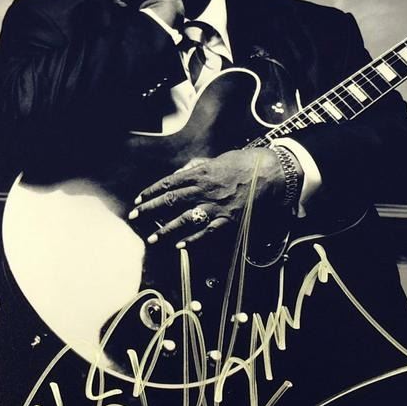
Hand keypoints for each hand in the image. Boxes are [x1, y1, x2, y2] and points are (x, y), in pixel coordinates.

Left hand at [128, 149, 288, 246]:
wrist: (272, 173)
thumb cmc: (246, 163)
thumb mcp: (219, 159)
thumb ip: (199, 166)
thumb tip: (181, 173)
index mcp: (202, 172)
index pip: (169, 182)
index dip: (152, 191)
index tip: (138, 198)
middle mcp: (205, 189)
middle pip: (171, 200)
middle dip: (150, 209)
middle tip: (134, 217)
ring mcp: (216, 206)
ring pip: (185, 219)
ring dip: (166, 230)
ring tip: (151, 238)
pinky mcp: (229, 219)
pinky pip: (207, 232)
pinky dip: (193, 240)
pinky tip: (180, 246)